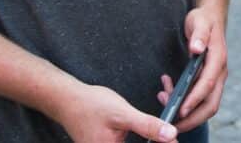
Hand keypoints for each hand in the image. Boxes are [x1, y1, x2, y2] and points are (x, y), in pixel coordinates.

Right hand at [56, 82, 177, 142]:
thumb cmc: (91, 106)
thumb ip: (147, 125)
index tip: (173, 138)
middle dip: (156, 139)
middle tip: (169, 134)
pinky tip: (150, 132)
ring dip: (149, 138)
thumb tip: (171, 135)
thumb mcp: (123, 114)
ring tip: (163, 133)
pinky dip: (142, 136)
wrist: (67, 100)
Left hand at [156, 6, 227, 131]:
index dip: (195, 98)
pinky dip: (183, 102)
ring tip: (163, 101)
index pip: (208, 84)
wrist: (210, 18)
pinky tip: (166, 92)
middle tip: (171, 125)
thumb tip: (196, 49)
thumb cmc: (204, 20)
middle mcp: (219, 73)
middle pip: (210, 104)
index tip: (181, 110)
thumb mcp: (199, 21)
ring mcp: (214, 79)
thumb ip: (199, 34)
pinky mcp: (207, 81)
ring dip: (186, 113)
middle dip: (192, 118)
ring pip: (204, 106)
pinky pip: (197, 99)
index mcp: (218, 59)